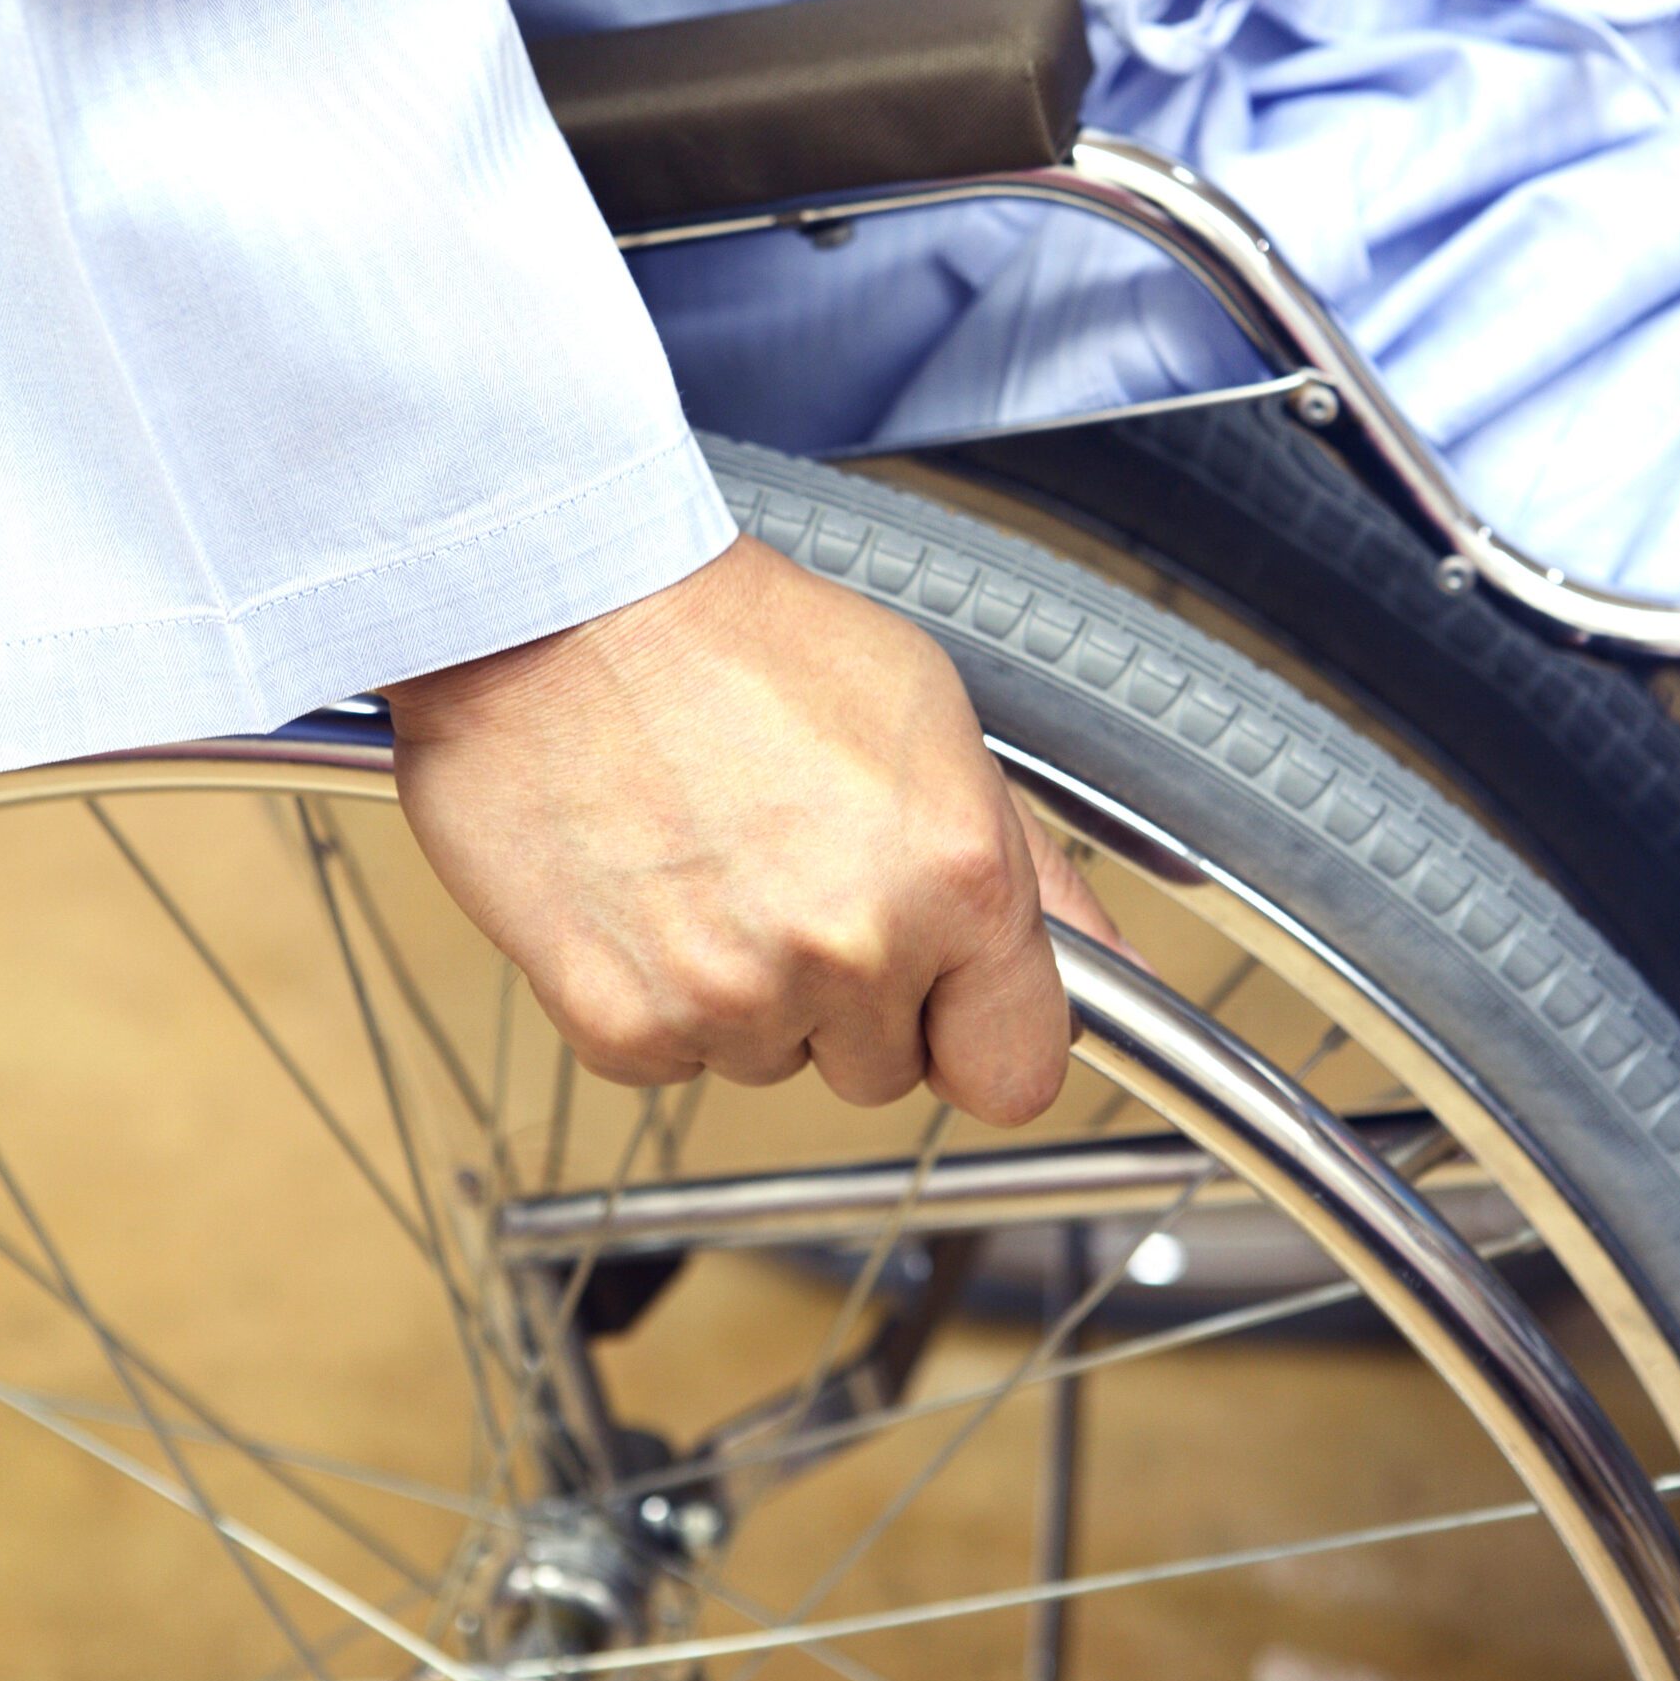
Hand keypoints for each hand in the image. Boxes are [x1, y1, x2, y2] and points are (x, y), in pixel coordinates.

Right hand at [387, 534, 1118, 1127]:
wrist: (559, 608)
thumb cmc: (735, 637)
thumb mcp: (932, 718)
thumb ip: (1034, 870)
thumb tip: (1120, 976)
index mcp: (956, 876)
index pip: (1019, 1072)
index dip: (983, 1033)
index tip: (953, 1002)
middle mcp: (853, 950)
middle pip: (884, 1070)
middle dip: (856, 996)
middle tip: (797, 872)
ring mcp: (732, 997)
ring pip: (771, 1061)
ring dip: (750, 993)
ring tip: (712, 858)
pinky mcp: (621, 1020)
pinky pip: (667, 1059)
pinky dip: (655, 995)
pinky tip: (646, 889)